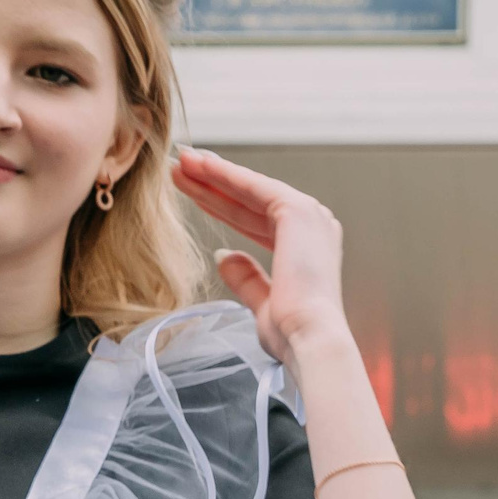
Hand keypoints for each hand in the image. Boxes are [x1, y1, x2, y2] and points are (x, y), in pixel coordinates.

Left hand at [171, 147, 346, 364]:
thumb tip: (224, 256)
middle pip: (251, 202)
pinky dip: (226, 174)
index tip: (194, 195)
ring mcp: (309, 215)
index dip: (223, 206)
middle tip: (183, 168)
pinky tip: (201, 165)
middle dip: (214, 185)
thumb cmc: (290, 331)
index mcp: (307, 248)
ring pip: (250, 189)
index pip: (256, 220)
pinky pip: (254, 187)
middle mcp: (314, 226)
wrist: (307, 337)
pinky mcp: (297, 210)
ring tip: (183, 161)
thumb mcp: (261, 302)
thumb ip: (245, 277)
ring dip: (215, 174)